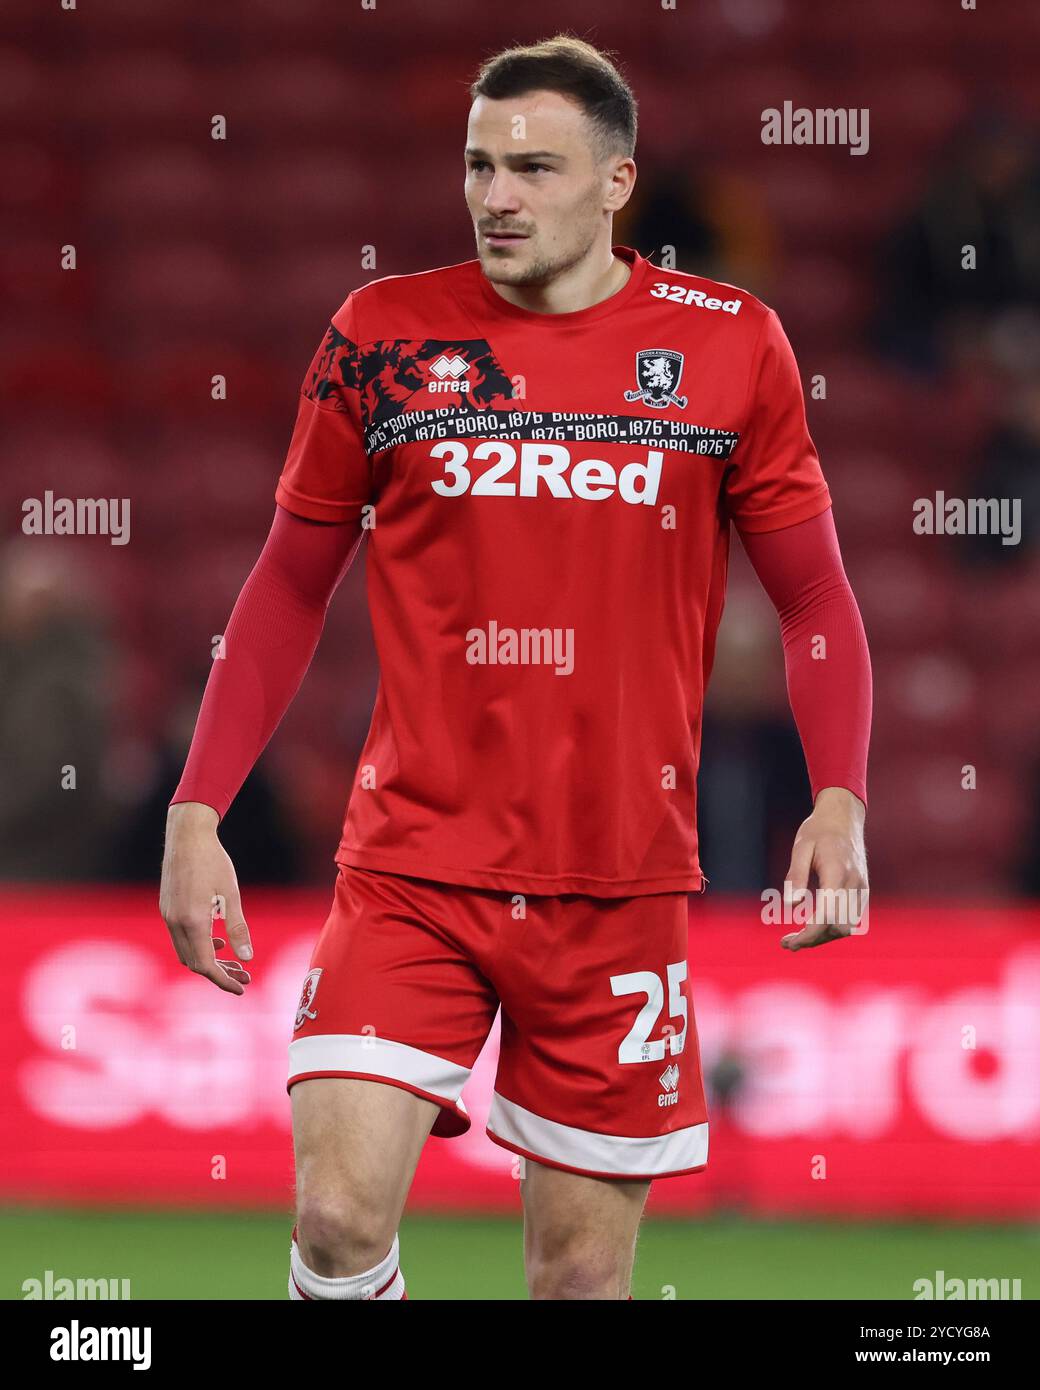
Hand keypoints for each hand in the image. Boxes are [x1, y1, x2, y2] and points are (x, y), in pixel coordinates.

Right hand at [159, 802, 252, 992]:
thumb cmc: (213, 861)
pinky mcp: (167, 908)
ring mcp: (168, 915)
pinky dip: (198, 946)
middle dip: (219, 974)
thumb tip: (247, 957)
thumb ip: (238, 928)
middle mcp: (175, 922)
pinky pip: (180, 938)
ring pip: (186, 952)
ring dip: (208, 961)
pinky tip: (217, 941)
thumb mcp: (231, 895)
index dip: (223, 980)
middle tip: (244, 976)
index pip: (205, 965)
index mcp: (192, 921)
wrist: (186, 835)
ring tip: (234, 961)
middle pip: (194, 963)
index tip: (242, 987)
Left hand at [780, 786, 867, 950]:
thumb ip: (795, 875)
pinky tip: (815, 927)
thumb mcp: (800, 848)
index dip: (809, 934)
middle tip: (787, 944)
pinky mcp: (863, 890)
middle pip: (837, 926)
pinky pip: (852, 918)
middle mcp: (854, 883)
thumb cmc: (818, 831)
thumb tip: (791, 905)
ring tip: (798, 938)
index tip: (790, 942)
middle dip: (813, 940)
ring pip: (846, 926)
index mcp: (837, 873)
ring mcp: (862, 888)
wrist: (843, 817)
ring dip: (824, 937)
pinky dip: (834, 928)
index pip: (827, 915)